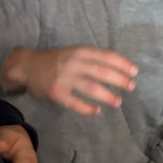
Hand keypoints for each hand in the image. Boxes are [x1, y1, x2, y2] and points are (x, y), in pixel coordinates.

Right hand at [1, 46, 136, 115]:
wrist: (27, 66)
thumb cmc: (57, 60)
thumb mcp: (75, 52)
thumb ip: (93, 58)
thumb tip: (119, 68)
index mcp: (80, 51)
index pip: (106, 56)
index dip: (122, 64)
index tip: (135, 72)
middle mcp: (73, 63)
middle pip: (102, 71)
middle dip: (119, 79)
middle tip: (131, 86)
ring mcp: (64, 78)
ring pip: (90, 87)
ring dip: (107, 95)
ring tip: (118, 102)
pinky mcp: (56, 92)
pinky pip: (74, 102)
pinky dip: (87, 108)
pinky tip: (97, 110)